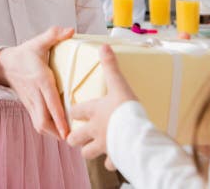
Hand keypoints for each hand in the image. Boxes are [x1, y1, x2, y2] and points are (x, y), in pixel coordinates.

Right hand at [0, 26, 74, 139]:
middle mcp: (35, 93)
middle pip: (44, 119)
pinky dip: (48, 128)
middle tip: (73, 138)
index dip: (59, 117)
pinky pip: (37, 121)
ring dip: (53, 132)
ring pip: (39, 123)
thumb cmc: (24, 54)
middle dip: (57, 131)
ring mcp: (30, 101)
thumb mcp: (38, 42)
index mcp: (40, 79)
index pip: (51, 101)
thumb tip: (70, 30)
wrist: (3, 64)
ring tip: (68, 137)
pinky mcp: (28, 105)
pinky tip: (59, 132)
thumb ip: (54, 35)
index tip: (67, 130)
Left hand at [66, 44, 136, 167]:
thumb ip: (110, 66)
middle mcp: (94, 130)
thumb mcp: (118, 84)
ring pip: (87, 152)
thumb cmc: (125, 109)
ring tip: (91, 147)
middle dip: (74, 136)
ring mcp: (103, 145)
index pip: (75, 111)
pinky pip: (109, 163)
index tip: (72, 111)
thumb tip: (104, 47)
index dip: (73, 111)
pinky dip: (110, 162)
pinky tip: (113, 159)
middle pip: (75, 137)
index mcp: (93, 112)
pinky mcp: (115, 156)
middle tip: (76, 134)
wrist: (136, 133)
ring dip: (88, 150)